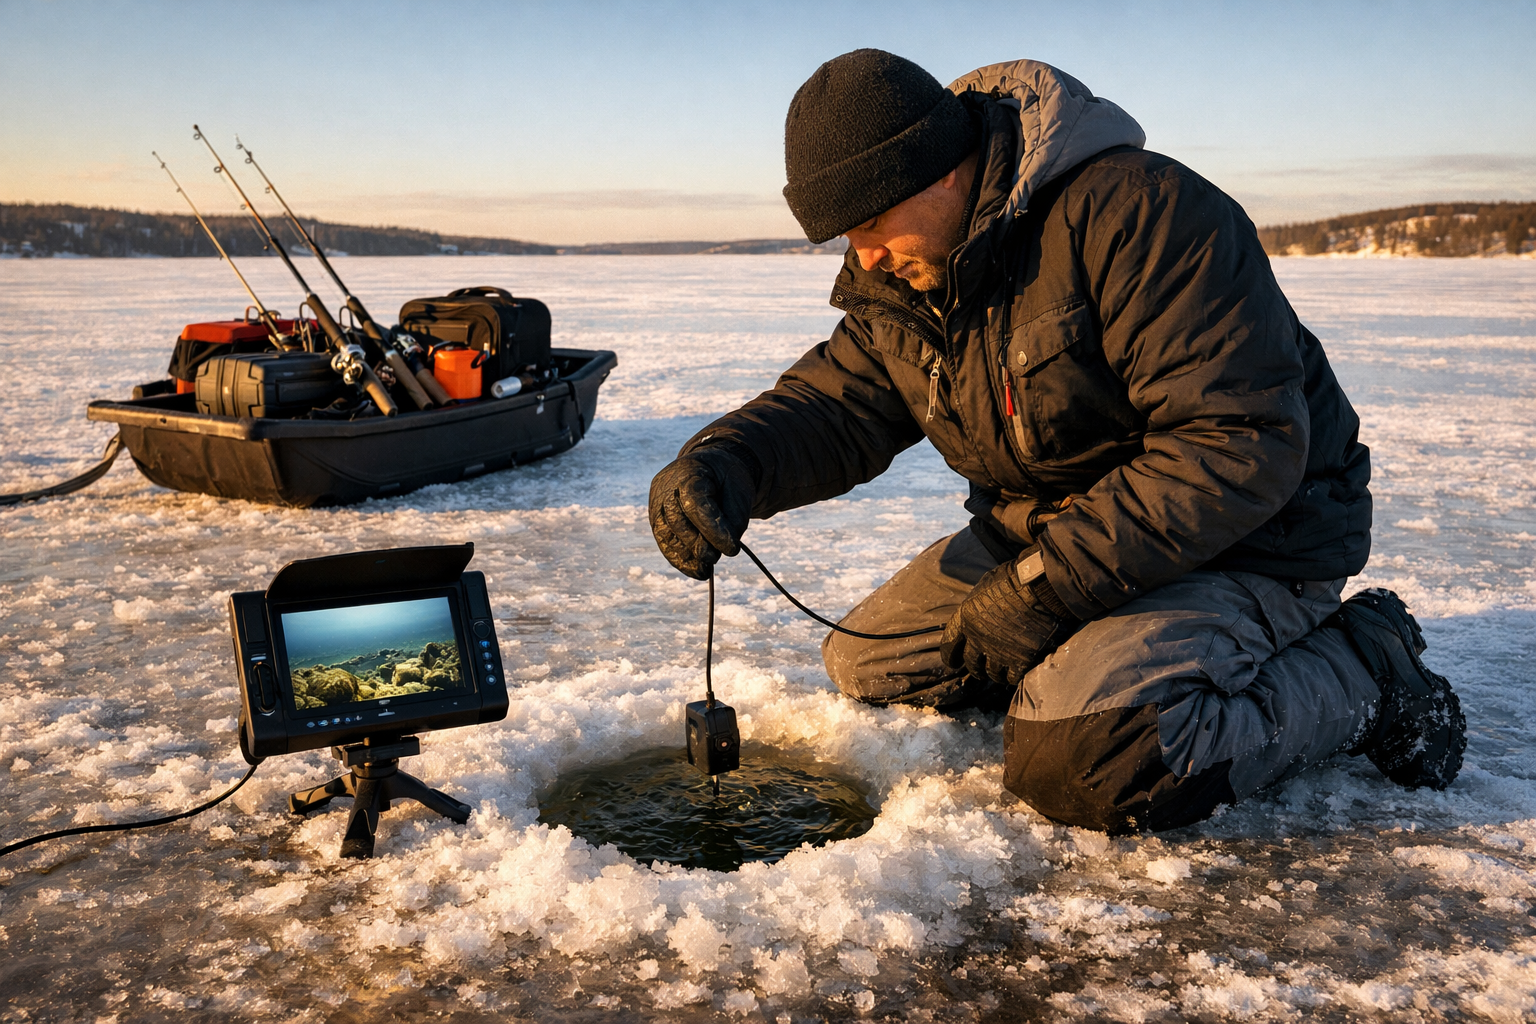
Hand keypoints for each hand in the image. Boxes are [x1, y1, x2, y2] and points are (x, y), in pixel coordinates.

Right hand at [648, 445, 756, 578]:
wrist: (710, 467)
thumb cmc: (727, 480)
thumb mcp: (740, 491)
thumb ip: (735, 518)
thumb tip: (727, 549)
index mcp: (689, 472)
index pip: (696, 504)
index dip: (713, 530)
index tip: (732, 549)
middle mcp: (666, 487)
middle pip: (677, 521)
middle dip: (697, 544)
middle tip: (715, 558)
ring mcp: (656, 503)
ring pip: (666, 534)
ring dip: (686, 556)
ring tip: (705, 570)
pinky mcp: (656, 519)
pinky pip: (664, 542)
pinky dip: (679, 559)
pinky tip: (695, 571)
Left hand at [940, 553, 1076, 686]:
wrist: (1040, 588)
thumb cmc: (1014, 579)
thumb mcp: (984, 587)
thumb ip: (977, 605)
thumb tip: (978, 612)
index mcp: (966, 619)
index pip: (949, 644)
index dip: (950, 656)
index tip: (953, 662)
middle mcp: (979, 639)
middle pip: (971, 663)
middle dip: (974, 667)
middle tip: (979, 669)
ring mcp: (1000, 652)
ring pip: (991, 673)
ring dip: (994, 673)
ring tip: (999, 672)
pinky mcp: (1021, 660)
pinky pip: (1012, 677)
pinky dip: (1012, 676)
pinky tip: (1015, 672)